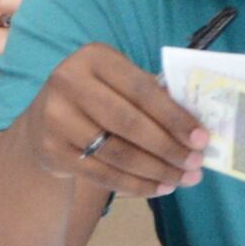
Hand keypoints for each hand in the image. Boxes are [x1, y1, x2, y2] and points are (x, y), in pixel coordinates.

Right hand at [13, 40, 203, 199]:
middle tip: (196, 163)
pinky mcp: (52, 151)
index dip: (174, 116)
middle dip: (168, 147)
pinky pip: (102, 174)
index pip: (142, 90)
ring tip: (182, 179)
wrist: (43, 120)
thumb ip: (151, 97)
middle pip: (128, 123)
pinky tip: (159, 187)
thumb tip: (196, 128)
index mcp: (94, 58)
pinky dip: (135, 185)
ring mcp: (56, 118)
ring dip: (156, 170)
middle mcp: (69, 83)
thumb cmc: (97, 98)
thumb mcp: (118, 83)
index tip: (202, 139)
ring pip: (117, 153)